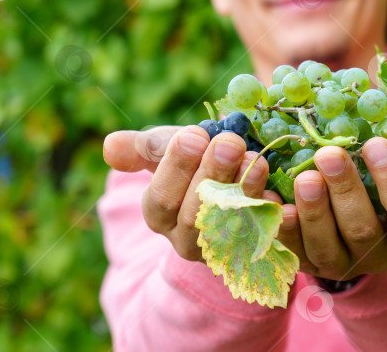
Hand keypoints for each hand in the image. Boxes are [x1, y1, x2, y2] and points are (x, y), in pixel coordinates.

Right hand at [103, 126, 279, 260]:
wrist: (230, 177)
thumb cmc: (193, 159)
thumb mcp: (165, 150)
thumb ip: (140, 149)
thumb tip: (109, 146)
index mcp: (159, 216)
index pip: (161, 199)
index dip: (176, 168)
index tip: (193, 136)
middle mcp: (187, 240)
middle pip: (196, 215)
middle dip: (213, 176)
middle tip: (229, 143)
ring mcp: (223, 249)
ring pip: (231, 227)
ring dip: (244, 192)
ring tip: (256, 160)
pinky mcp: (257, 250)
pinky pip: (265, 239)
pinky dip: (272, 216)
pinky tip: (278, 193)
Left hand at [276, 138, 386, 280]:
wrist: (343, 230)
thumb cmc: (370, 188)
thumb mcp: (381, 173)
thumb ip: (377, 151)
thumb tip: (366, 104)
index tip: (374, 144)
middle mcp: (375, 256)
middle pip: (362, 231)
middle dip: (344, 189)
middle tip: (327, 154)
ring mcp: (339, 265)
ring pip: (325, 246)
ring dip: (313, 211)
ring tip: (303, 177)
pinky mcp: (305, 266)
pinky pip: (290, 250)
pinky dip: (281, 225)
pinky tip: (270, 196)